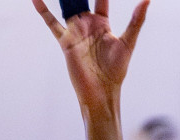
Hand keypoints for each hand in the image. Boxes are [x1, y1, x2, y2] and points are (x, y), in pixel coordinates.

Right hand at [32, 0, 148, 111]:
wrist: (101, 91)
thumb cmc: (116, 70)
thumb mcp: (128, 42)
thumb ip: (136, 20)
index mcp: (102, 22)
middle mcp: (87, 24)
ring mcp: (75, 31)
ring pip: (66, 6)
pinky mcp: (65, 41)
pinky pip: (51, 23)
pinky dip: (43, 10)